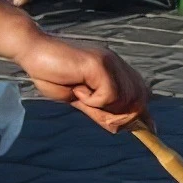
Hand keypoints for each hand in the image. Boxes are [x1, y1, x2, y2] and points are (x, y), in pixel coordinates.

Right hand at [17, 33, 148, 133]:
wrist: (32, 52)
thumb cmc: (53, 75)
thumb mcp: (80, 100)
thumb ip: (101, 111)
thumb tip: (121, 128)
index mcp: (115, 69)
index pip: (141, 92)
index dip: (145, 113)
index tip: (150, 130)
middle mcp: (117, 64)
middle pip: (138, 99)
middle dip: (120, 116)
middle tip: (93, 110)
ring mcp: (110, 62)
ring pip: (125, 99)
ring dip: (102, 107)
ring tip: (80, 95)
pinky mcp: (99, 64)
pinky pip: (109, 95)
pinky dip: (93, 100)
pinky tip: (78, 89)